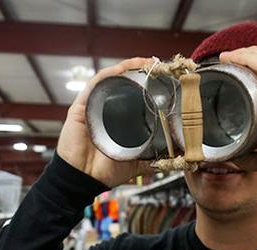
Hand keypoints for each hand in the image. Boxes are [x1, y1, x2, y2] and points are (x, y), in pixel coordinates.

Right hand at [57, 57, 152, 186]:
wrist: (83, 179)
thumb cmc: (104, 171)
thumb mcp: (136, 162)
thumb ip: (153, 157)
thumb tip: (176, 158)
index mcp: (118, 120)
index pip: (133, 95)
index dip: (147, 84)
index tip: (164, 77)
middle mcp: (105, 109)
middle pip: (122, 83)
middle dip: (139, 72)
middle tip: (157, 66)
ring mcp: (93, 106)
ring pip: (110, 79)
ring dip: (127, 68)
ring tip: (144, 62)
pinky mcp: (80, 107)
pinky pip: (95, 84)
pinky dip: (110, 74)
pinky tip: (123, 69)